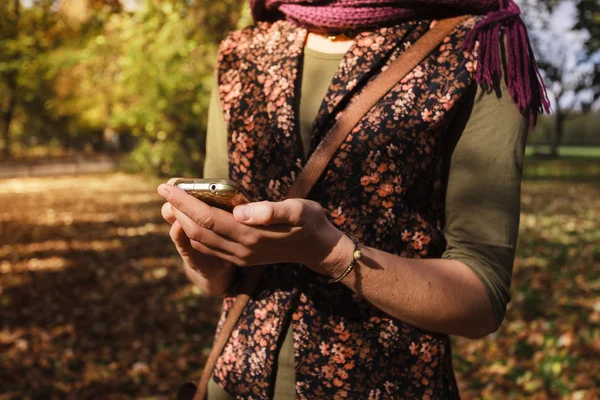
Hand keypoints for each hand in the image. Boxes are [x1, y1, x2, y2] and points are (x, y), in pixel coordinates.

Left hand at [157, 183, 354, 275]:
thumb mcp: (298, 210)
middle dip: (177, 209)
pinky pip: (209, 247)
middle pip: (197, 230)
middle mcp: (241, 250)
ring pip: (200, 241)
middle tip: (164, 189)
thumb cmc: (310, 222)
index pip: (207, 218)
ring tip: (171, 202)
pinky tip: (189, 219)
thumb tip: (240, 211)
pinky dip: (193, 232)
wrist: (319, 249)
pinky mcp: (241, 257)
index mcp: (251, 236)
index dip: (184, 202)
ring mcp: (239, 256)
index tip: (167, 186)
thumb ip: (270, 211)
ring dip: (182, 222)